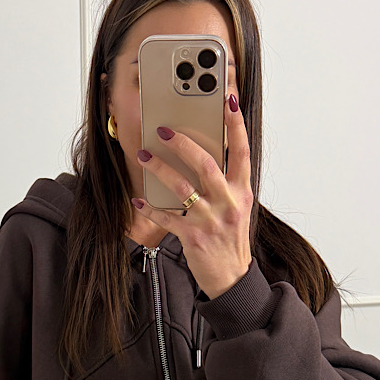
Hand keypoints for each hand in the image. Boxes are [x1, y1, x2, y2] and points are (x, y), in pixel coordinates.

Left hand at [133, 93, 252, 299]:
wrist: (231, 278)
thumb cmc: (230, 239)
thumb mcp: (237, 208)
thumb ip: (226, 183)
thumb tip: (204, 155)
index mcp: (241, 192)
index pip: (241, 151)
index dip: (235, 125)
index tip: (227, 101)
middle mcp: (228, 203)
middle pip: (206, 164)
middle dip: (183, 143)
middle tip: (164, 129)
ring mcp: (210, 220)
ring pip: (182, 186)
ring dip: (160, 168)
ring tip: (144, 155)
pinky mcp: (192, 236)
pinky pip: (167, 216)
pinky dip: (150, 207)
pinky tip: (137, 199)